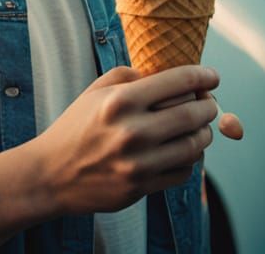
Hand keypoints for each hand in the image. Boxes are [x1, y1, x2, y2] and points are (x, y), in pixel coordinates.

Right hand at [30, 64, 230, 215]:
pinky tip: (182, 149)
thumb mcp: (96, 90)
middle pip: (192, 114)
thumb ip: (129, 76)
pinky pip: (182, 172)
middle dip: (208, 105)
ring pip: (193, 146)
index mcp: (120, 101)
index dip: (202, 76)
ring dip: (204, 133)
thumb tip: (167, 75)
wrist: (51, 173)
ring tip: (199, 126)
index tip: (212, 76)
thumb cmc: (76, 126)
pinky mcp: (140, 188)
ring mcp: (137, 163)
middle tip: (208, 101)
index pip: (177, 82)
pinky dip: (190, 159)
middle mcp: (131, 131)